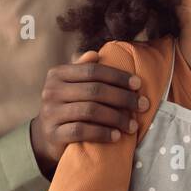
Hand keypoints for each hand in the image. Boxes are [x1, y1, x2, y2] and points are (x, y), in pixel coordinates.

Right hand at [30, 49, 148, 176]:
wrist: (47, 136)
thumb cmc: (69, 105)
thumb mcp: (73, 85)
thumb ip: (84, 69)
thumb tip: (95, 54)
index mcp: (58, 74)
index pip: (93, 71)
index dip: (118, 76)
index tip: (138, 84)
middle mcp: (51, 91)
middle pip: (95, 91)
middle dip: (123, 98)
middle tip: (143, 105)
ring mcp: (50, 112)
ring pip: (90, 111)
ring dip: (116, 118)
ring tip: (133, 125)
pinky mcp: (53, 133)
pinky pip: (81, 131)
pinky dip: (102, 133)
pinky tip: (117, 136)